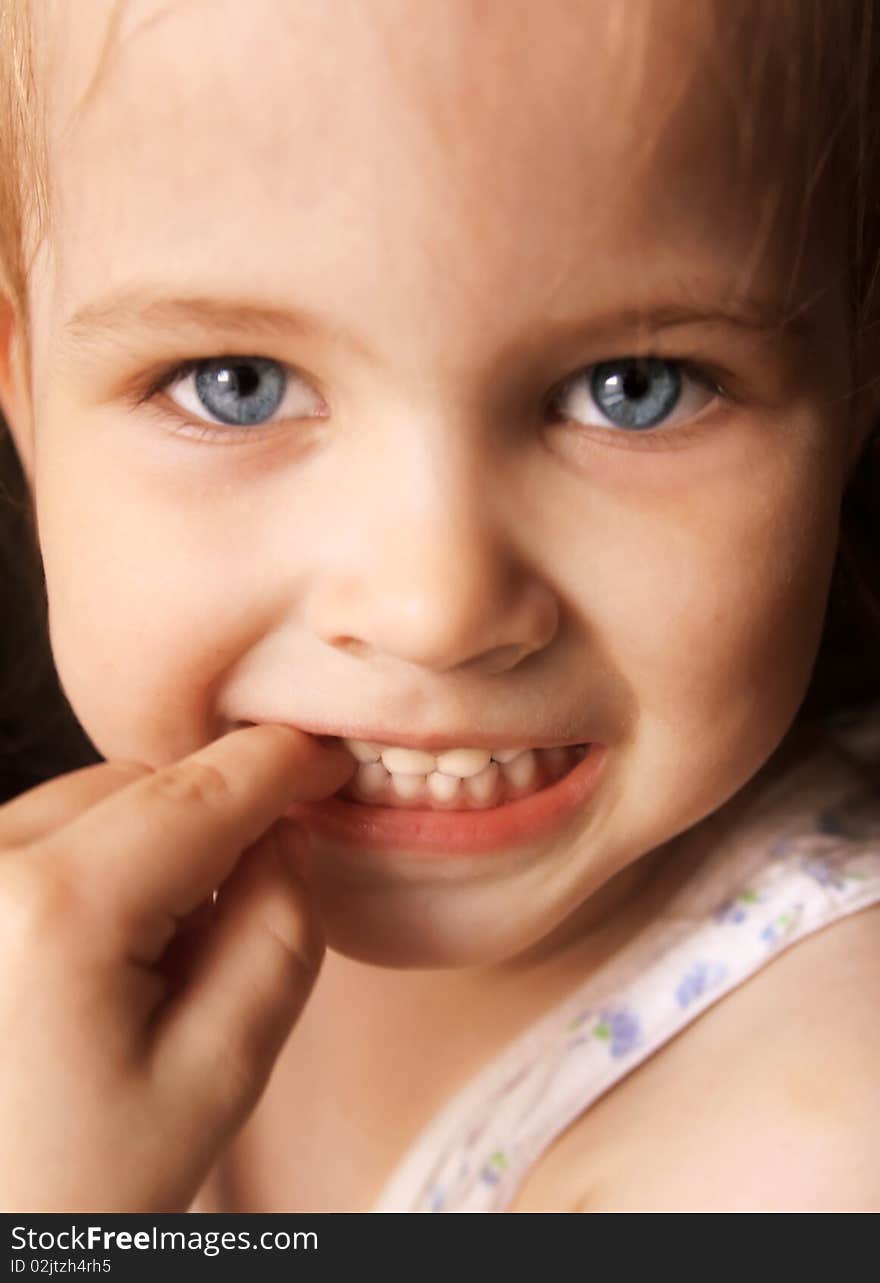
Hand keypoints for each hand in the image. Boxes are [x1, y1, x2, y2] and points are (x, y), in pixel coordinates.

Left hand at [0, 723, 353, 1210]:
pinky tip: (94, 955)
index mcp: (56, 910)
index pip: (203, 793)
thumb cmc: (86, 1179)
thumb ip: (280, 930)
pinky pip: (46, 830)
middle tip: (217, 938)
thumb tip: (284, 834)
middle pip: (146, 785)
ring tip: (143, 964)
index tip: (337, 760)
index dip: (284, 764)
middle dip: (211, 831)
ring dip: (151, 847)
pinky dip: (97, 863)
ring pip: (95, 798)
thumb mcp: (222, 1071)